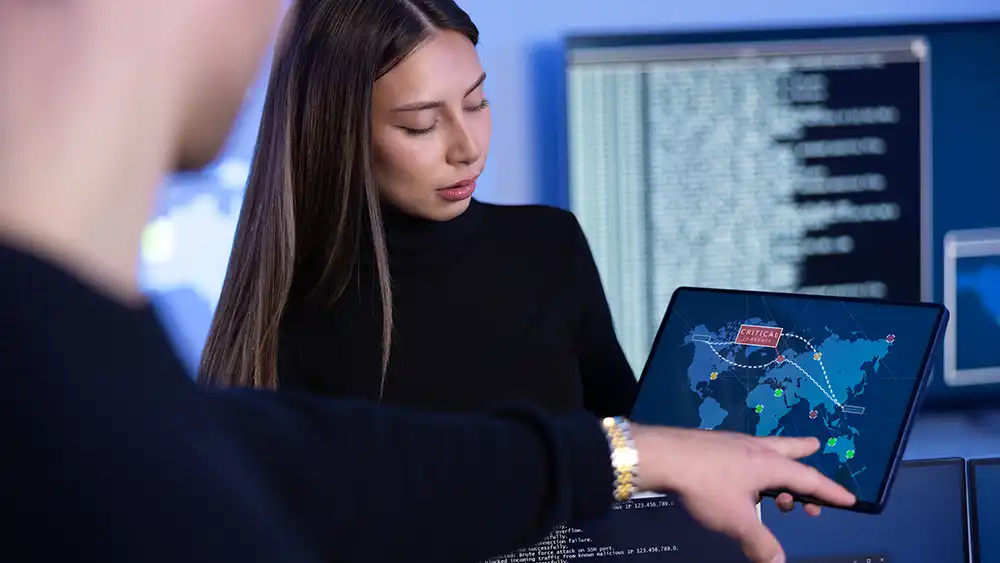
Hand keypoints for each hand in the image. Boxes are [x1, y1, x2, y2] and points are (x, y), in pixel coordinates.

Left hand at [630, 425, 854, 562]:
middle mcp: (755, 448)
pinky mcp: (712, 444)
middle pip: (788, 448)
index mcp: (769, 464)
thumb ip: (761, 543)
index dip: (830, 491)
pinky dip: (751, 463)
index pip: (809, 478)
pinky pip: (742, 452)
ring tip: (776, 482)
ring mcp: (732, 443)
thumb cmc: (705, 485)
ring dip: (777, 461)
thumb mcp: (736, 521)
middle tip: (817, 446)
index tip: (849, 499)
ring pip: (763, 448)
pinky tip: (738, 474)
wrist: (663, 455)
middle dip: (803, 451)